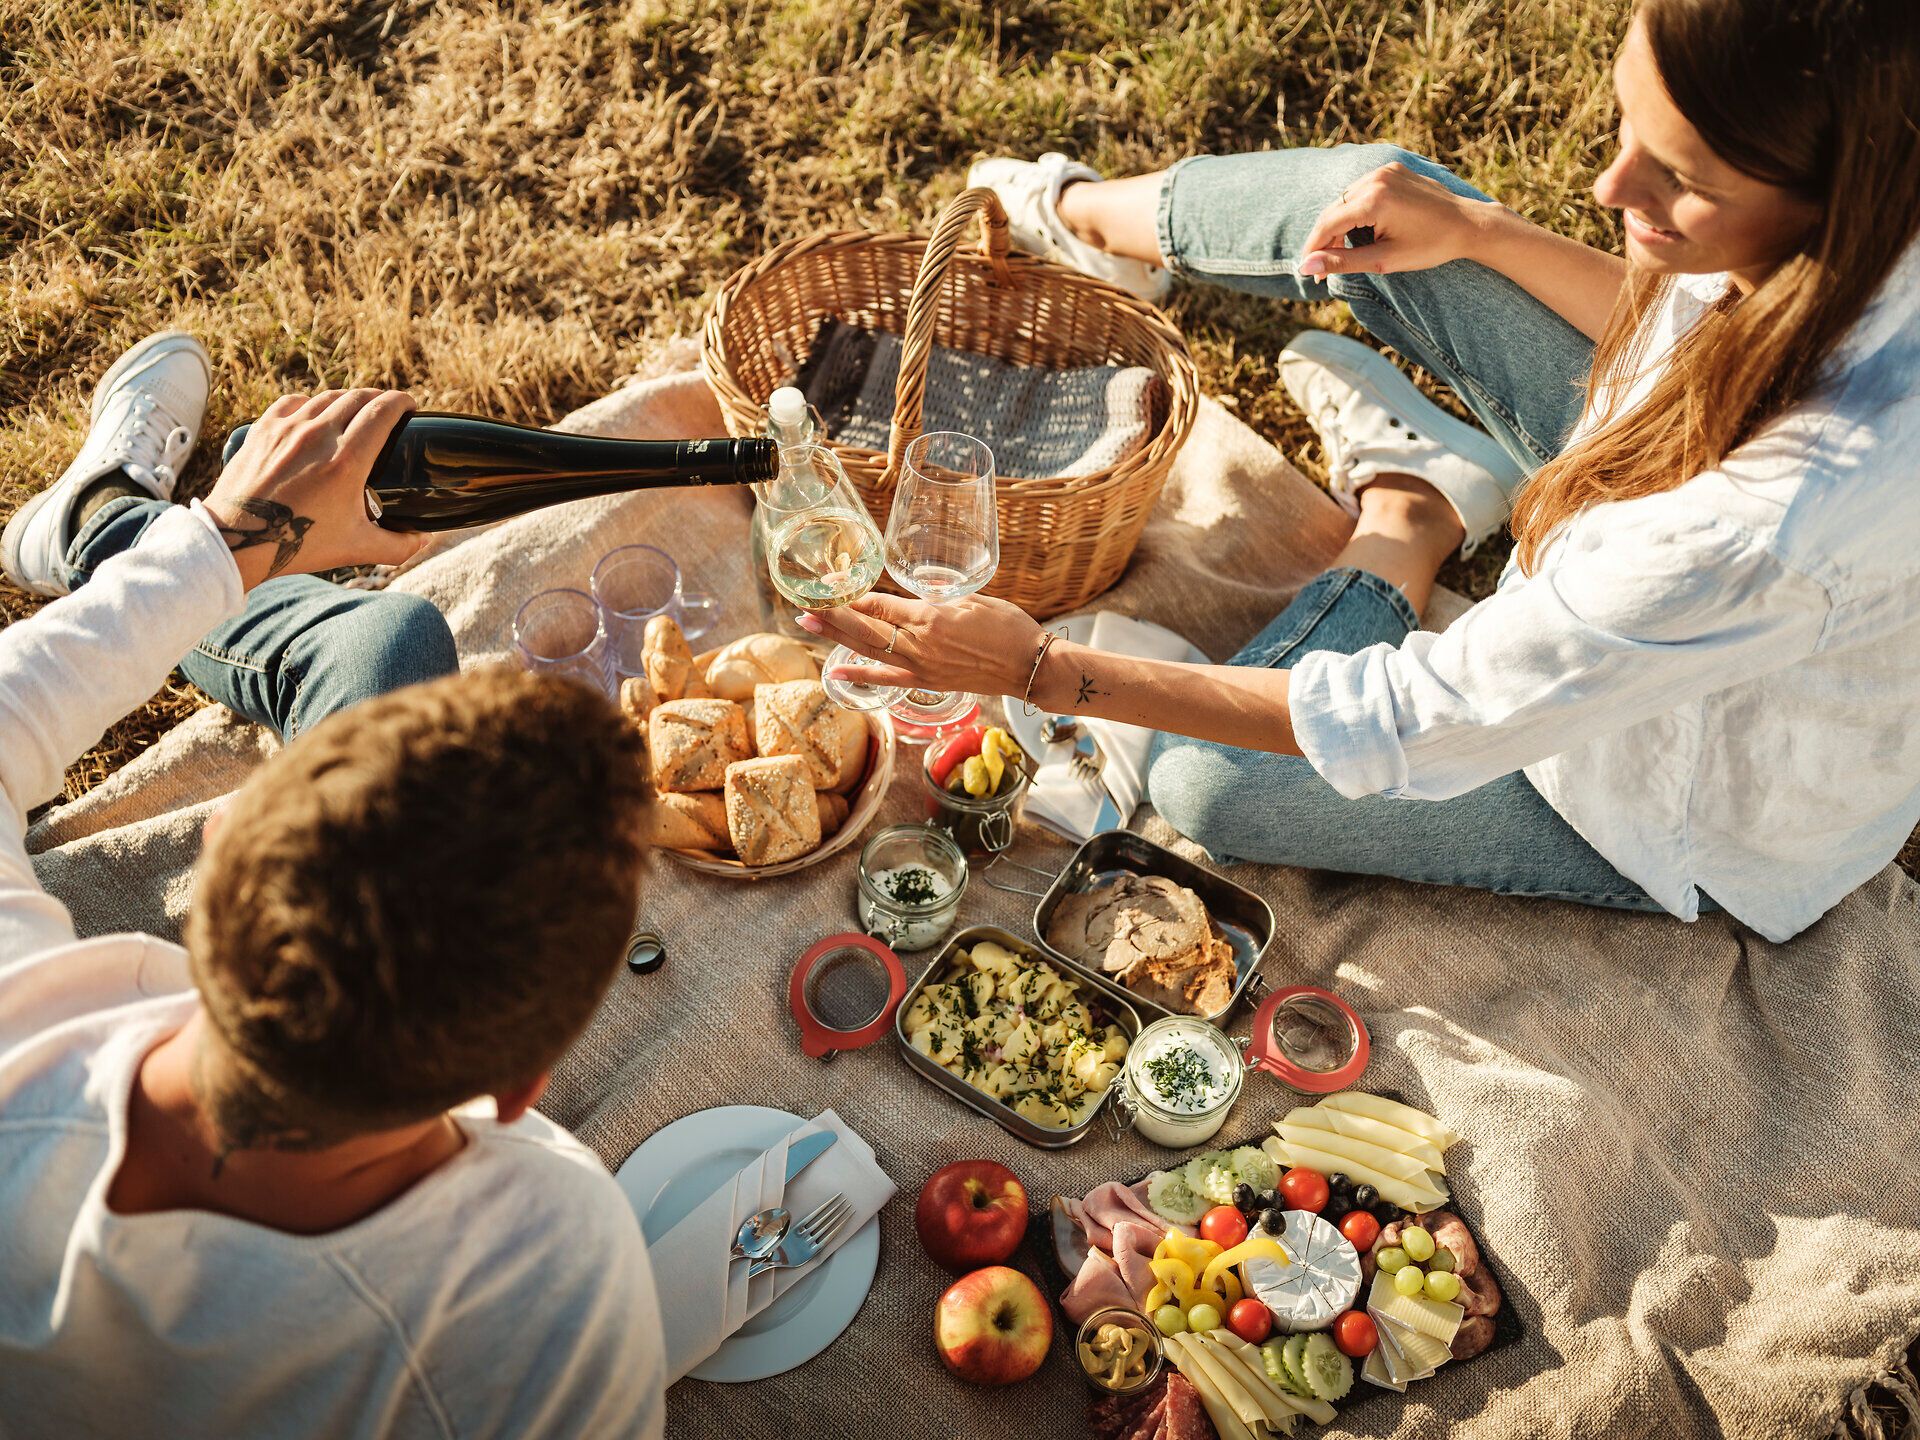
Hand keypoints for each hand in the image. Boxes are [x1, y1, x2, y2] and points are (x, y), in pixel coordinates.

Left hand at [204, 389, 425, 589]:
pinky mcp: (263, 429)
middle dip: (379, 399)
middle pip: (358, 396)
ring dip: (348, 399)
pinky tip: (315, 414)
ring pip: (326, 396)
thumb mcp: (357, 548)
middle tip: (389, 411)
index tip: (411, 407)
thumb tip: (424, 540)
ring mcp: (287, 428)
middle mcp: (318, 435)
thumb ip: (399, 546)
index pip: (382, 410)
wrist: (238, 540)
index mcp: (347, 460)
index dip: (402, 402)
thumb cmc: (297, 544)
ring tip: (356, 411)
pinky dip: (311, 403)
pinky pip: (293, 402)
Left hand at [797, 591, 1042, 695]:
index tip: (832, 584)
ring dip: (835, 637)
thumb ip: (937, 599)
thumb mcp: (971, 599)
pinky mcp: (927, 683)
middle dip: (832, 614)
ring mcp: (921, 666)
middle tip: (803, 604)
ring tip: (808, 624)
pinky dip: (859, 673)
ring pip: (868, 649)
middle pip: (864, 626)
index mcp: (930, 616)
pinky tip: (836, 668)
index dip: (852, 594)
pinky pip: (886, 678)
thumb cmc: (1009, 626)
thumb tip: (912, 598)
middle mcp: (919, 643)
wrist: (1029, 667)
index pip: (879, 603)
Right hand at [1298, 162, 1500, 277]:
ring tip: (1344, 251)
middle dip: (1325, 239)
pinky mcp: (1393, 170)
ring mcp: (1385, 171)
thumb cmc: (1430, 246)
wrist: (1469, 224)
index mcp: (1374, 200)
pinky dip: (1356, 210)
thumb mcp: (1383, 260)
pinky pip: (1362, 190)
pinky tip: (1363, 230)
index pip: (1328, 224)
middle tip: (1323, 269)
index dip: (1314, 249)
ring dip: (1339, 225)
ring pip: (1345, 200)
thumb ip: (1341, 262)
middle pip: (1334, 210)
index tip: (1308, 272)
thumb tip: (1306, 267)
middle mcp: (1376, 178)